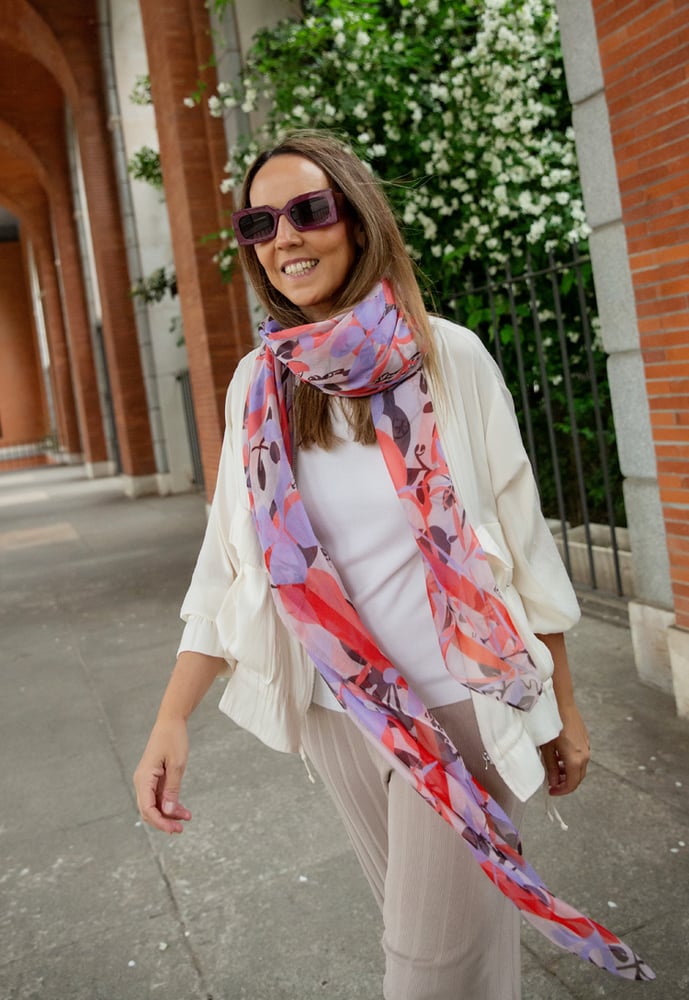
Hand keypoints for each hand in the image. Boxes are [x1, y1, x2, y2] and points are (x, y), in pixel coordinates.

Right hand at [133, 718, 191, 833]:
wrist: (171, 722)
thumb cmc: (173, 739)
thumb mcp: (177, 765)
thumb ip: (172, 789)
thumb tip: (168, 811)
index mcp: (144, 778)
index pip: (147, 809)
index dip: (160, 822)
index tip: (174, 829)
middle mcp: (142, 781)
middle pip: (149, 810)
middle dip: (164, 821)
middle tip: (180, 829)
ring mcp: (147, 780)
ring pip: (155, 805)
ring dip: (169, 813)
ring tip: (186, 819)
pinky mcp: (154, 778)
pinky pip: (159, 796)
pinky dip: (170, 803)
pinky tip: (183, 810)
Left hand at [540, 703, 589, 796]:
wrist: (561, 704)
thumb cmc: (550, 725)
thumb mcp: (546, 749)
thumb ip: (551, 767)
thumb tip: (553, 781)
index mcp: (575, 760)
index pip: (571, 783)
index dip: (561, 790)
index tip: (552, 791)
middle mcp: (585, 755)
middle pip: (577, 777)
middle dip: (565, 783)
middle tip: (553, 784)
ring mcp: (587, 747)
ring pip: (580, 767)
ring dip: (569, 772)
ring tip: (555, 770)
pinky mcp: (586, 740)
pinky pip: (581, 757)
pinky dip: (572, 762)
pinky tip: (561, 757)